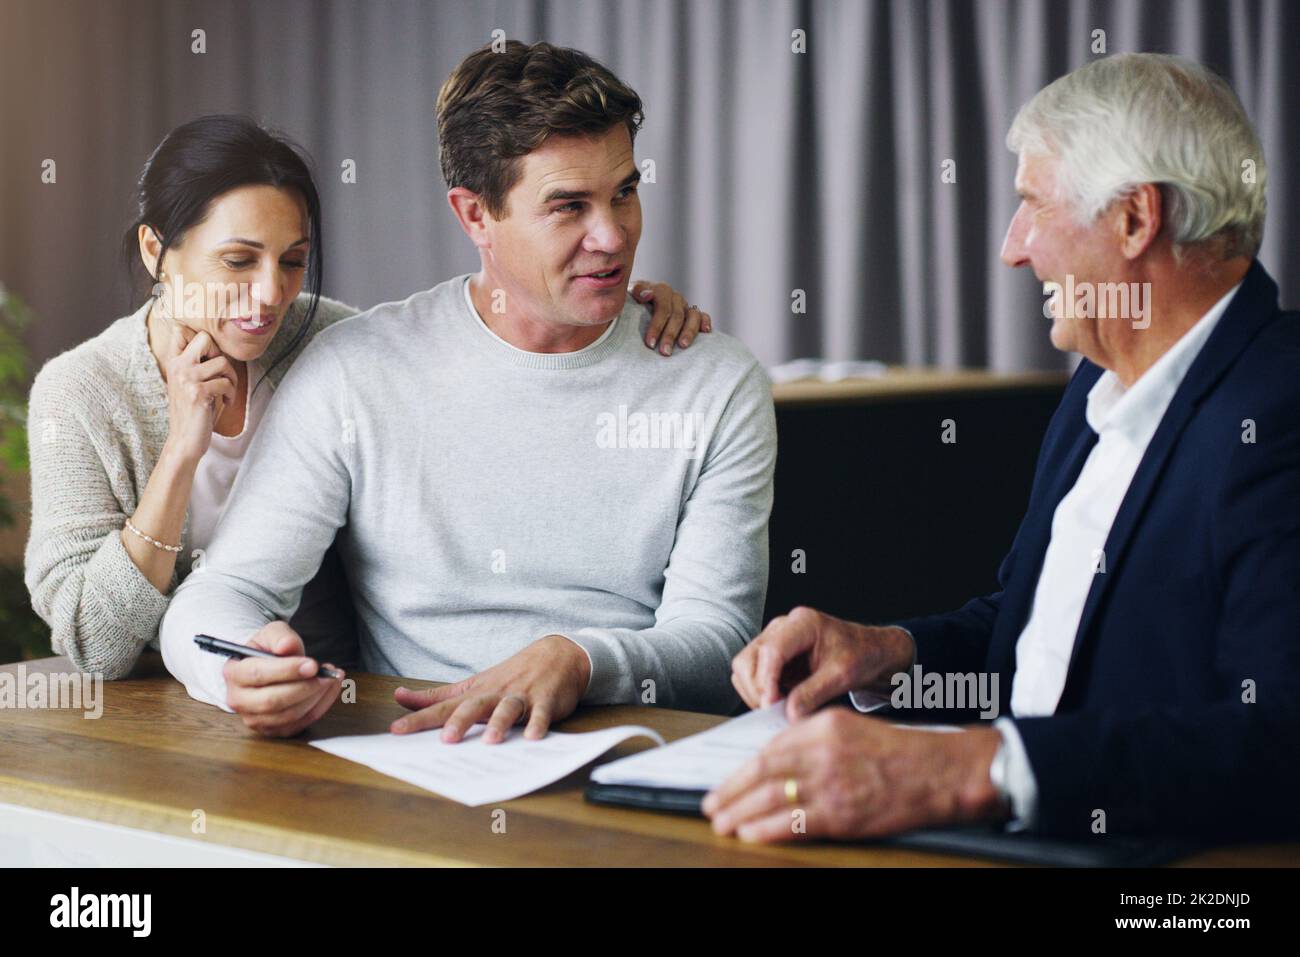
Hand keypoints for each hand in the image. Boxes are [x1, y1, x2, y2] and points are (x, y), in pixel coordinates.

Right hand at [162, 320, 238, 463]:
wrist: (184, 440)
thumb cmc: (192, 411)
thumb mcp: (190, 383)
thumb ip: (196, 364)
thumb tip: (215, 343)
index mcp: (173, 362)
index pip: (181, 330)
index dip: (203, 339)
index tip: (211, 357)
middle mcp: (177, 366)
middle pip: (205, 338)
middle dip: (221, 354)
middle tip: (222, 373)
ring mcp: (186, 379)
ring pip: (222, 362)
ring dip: (231, 379)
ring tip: (226, 393)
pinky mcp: (197, 393)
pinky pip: (225, 383)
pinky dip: (231, 394)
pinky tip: (225, 403)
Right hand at [223, 621, 344, 736]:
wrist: (268, 666)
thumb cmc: (268, 649)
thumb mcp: (273, 633)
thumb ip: (280, 636)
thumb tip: (287, 646)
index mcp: (233, 672)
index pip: (257, 674)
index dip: (287, 670)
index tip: (312, 664)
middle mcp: (238, 699)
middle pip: (273, 701)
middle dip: (305, 687)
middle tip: (326, 674)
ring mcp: (254, 718)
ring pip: (289, 715)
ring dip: (316, 697)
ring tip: (331, 677)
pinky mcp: (272, 729)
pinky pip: (300, 723)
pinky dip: (320, 706)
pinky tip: (330, 688)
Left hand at [390, 635, 591, 742]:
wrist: (557, 655)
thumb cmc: (511, 675)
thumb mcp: (472, 684)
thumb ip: (438, 695)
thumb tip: (400, 697)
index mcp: (476, 692)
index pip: (442, 707)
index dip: (419, 719)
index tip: (395, 731)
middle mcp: (495, 694)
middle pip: (474, 707)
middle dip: (460, 722)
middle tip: (446, 740)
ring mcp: (521, 696)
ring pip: (508, 709)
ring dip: (499, 724)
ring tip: (490, 741)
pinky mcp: (545, 701)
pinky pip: (541, 714)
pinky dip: (538, 724)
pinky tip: (533, 737)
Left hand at [631, 280, 711, 355]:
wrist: (634, 304)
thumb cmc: (630, 304)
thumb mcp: (628, 295)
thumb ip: (636, 292)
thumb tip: (647, 295)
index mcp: (660, 290)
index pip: (662, 307)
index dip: (657, 326)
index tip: (650, 344)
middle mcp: (674, 297)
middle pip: (677, 315)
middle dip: (670, 335)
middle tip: (664, 352)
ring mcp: (685, 305)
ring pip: (693, 315)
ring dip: (689, 332)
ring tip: (683, 346)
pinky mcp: (692, 313)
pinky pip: (702, 315)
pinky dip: (705, 322)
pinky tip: (705, 332)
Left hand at [702, 708, 1006, 842]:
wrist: (938, 771)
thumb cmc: (898, 751)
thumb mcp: (849, 727)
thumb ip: (810, 737)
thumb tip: (775, 759)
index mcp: (821, 727)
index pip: (769, 749)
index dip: (741, 769)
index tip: (725, 781)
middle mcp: (821, 752)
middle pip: (762, 774)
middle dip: (731, 792)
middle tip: (711, 805)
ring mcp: (831, 784)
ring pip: (772, 799)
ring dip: (741, 813)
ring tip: (724, 823)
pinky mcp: (842, 814)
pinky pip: (794, 823)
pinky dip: (768, 829)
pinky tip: (752, 833)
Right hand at [731, 606, 913, 720]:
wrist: (869, 652)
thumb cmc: (859, 655)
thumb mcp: (842, 676)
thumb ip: (814, 693)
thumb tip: (789, 714)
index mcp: (802, 623)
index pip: (771, 650)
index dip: (767, 680)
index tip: (770, 705)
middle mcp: (782, 628)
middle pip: (749, 658)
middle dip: (757, 688)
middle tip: (774, 711)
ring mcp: (773, 640)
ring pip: (744, 668)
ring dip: (755, 692)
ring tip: (778, 707)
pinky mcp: (772, 656)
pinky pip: (752, 675)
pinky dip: (759, 692)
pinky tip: (779, 701)